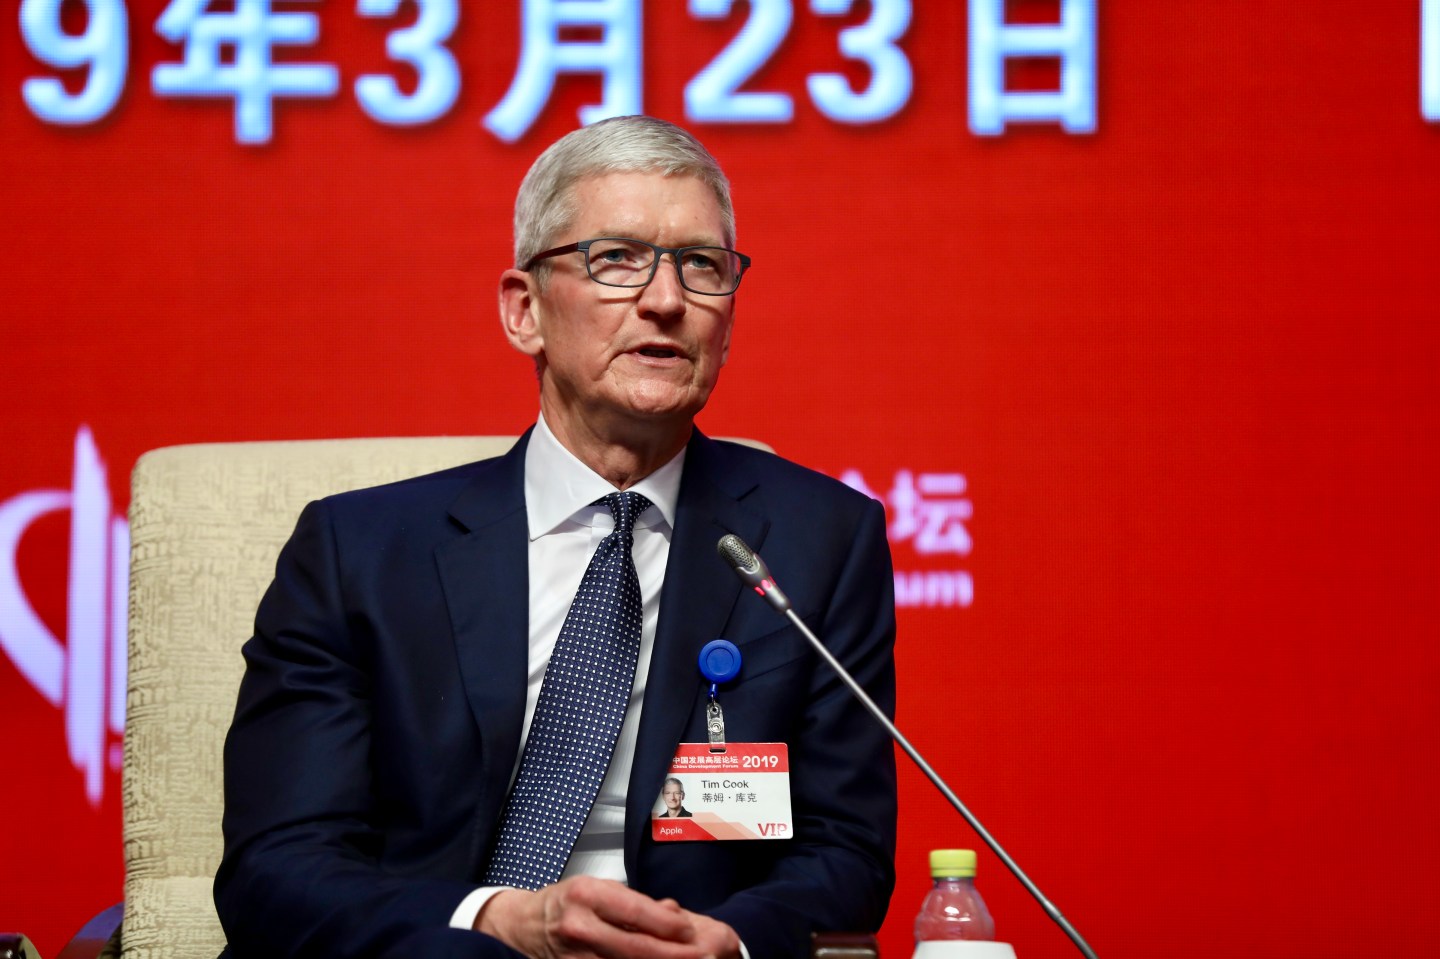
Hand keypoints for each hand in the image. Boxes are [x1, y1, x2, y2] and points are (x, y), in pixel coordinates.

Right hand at [475, 876, 740, 958]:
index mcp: (588, 895)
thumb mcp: (600, 888)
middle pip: (636, 948)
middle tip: (700, 956)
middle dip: (672, 954)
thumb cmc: (565, 902)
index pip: (636, 911)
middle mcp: (580, 925)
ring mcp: (576, 955)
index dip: (668, 925)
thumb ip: (636, 902)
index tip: (690, 932)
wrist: (523, 924)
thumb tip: (674, 913)